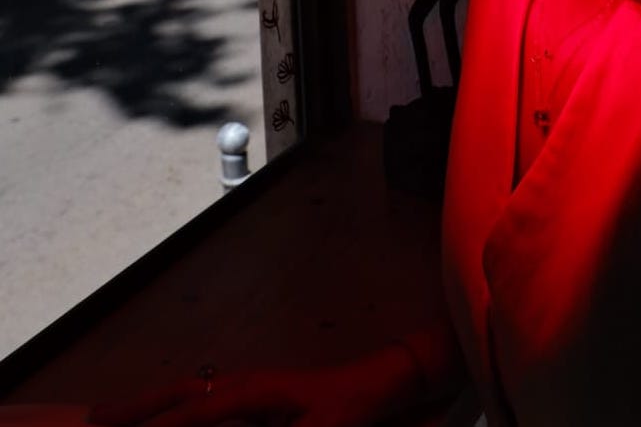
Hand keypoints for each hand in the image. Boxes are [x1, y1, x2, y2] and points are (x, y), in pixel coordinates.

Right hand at [88, 354, 418, 426]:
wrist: (380, 383)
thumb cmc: (351, 406)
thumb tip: (211, 425)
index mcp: (251, 392)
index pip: (189, 415)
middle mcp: (243, 385)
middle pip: (178, 396)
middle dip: (135, 409)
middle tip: (93, 421)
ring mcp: (249, 390)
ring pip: (188, 397)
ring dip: (152, 407)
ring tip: (112, 419)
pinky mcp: (256, 400)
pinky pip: (206, 405)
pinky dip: (179, 412)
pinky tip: (169, 422)